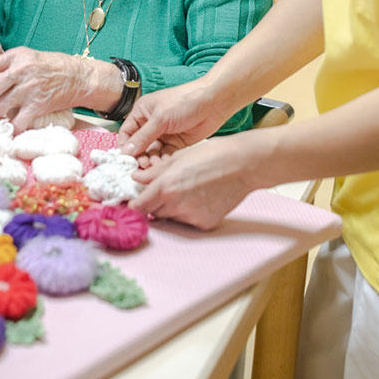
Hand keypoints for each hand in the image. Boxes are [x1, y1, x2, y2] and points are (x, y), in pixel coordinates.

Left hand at [0, 47, 104, 131]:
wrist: (78, 76)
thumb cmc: (52, 66)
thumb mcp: (28, 56)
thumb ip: (8, 64)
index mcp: (16, 56)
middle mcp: (21, 70)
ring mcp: (30, 88)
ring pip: (0, 105)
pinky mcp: (38, 105)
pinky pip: (18, 120)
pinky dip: (12, 127)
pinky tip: (11, 127)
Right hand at [117, 78, 234, 157]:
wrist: (213, 103)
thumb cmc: (185, 101)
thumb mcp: (160, 118)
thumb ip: (143, 136)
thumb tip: (126, 151)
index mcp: (142, 112)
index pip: (126, 133)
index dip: (125, 147)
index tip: (126, 160)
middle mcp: (151, 124)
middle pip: (138, 145)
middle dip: (139, 156)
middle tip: (143, 166)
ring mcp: (163, 134)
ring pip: (151, 152)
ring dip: (151, 160)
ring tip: (155, 165)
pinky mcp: (176, 143)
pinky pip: (164, 155)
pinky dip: (163, 161)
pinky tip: (165, 164)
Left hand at [129, 133, 262, 229]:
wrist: (243, 164)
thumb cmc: (212, 155)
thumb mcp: (178, 158)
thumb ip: (154, 172)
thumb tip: (136, 177)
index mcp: (165, 188)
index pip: (139, 207)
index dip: (135, 205)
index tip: (135, 203)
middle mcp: (176, 206)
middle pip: (154, 213)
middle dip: (154, 205)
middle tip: (165, 191)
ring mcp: (192, 217)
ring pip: (172, 218)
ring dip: (172, 209)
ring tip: (188, 190)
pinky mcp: (205, 223)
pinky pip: (189, 221)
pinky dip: (190, 213)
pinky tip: (201, 197)